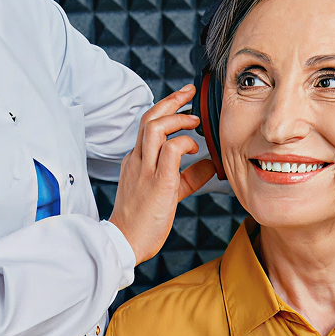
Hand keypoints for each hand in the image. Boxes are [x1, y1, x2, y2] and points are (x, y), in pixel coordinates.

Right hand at [110, 85, 216, 263]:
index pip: (148, 125)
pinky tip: (195, 149)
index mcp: (136, 161)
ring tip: (194, 122)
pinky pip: (170, 151)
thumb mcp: (168, 193)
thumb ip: (187, 177)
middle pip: (149, 118)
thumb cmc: (143, 222)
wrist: (125, 243)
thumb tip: (208, 165)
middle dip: (171, 100)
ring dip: (177, 119)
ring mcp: (145, 170)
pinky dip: (185, 143)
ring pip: (155, 127)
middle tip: (190, 93)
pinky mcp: (157, 183)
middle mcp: (137, 161)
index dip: (166, 108)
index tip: (183, 99)